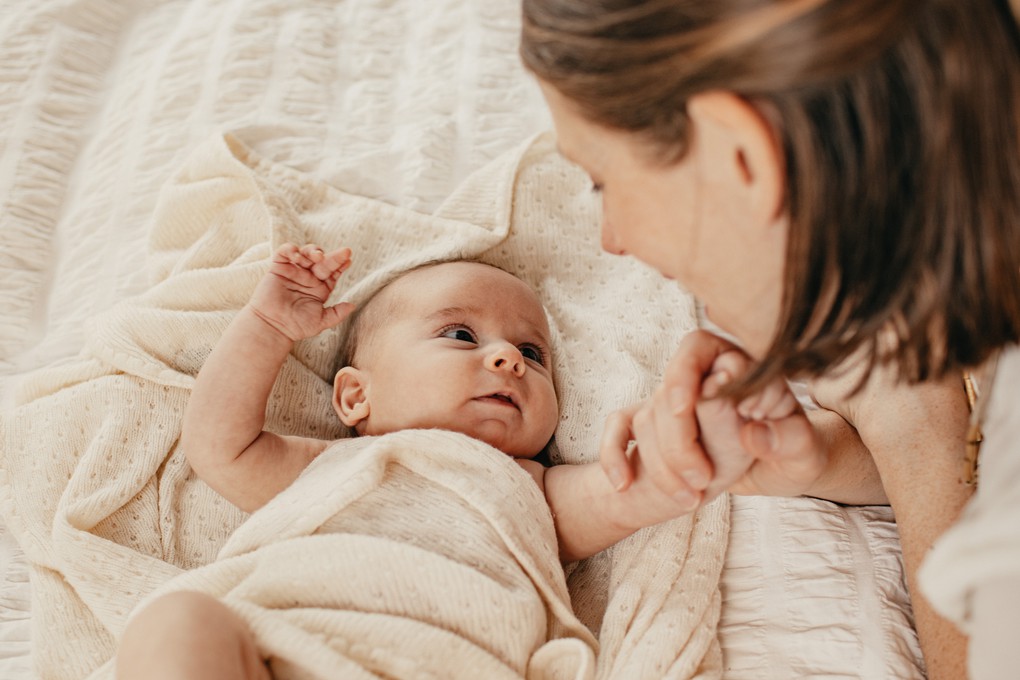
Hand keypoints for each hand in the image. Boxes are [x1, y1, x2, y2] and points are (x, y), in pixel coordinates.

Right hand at [249, 243, 354, 341]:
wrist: (273, 327)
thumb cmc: (296, 326)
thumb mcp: (321, 321)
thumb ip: (337, 313)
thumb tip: (353, 306)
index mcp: (320, 288)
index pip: (333, 273)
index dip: (340, 265)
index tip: (348, 260)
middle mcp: (308, 278)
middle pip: (322, 261)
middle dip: (334, 256)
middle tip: (344, 252)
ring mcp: (293, 271)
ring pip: (305, 253)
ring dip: (313, 251)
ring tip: (317, 257)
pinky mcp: (278, 268)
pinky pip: (284, 252)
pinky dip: (290, 249)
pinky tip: (297, 255)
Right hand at [599, 330, 826, 511]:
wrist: (776, 473)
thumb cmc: (795, 454)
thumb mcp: (805, 452)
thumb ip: (789, 438)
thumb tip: (752, 432)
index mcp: (740, 365)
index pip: (697, 348)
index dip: (685, 375)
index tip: (684, 408)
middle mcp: (701, 376)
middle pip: (667, 392)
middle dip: (678, 440)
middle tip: (702, 478)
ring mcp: (672, 401)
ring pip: (646, 419)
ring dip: (662, 463)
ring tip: (692, 499)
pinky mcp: (653, 427)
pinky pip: (618, 430)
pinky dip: (613, 454)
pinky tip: (623, 483)